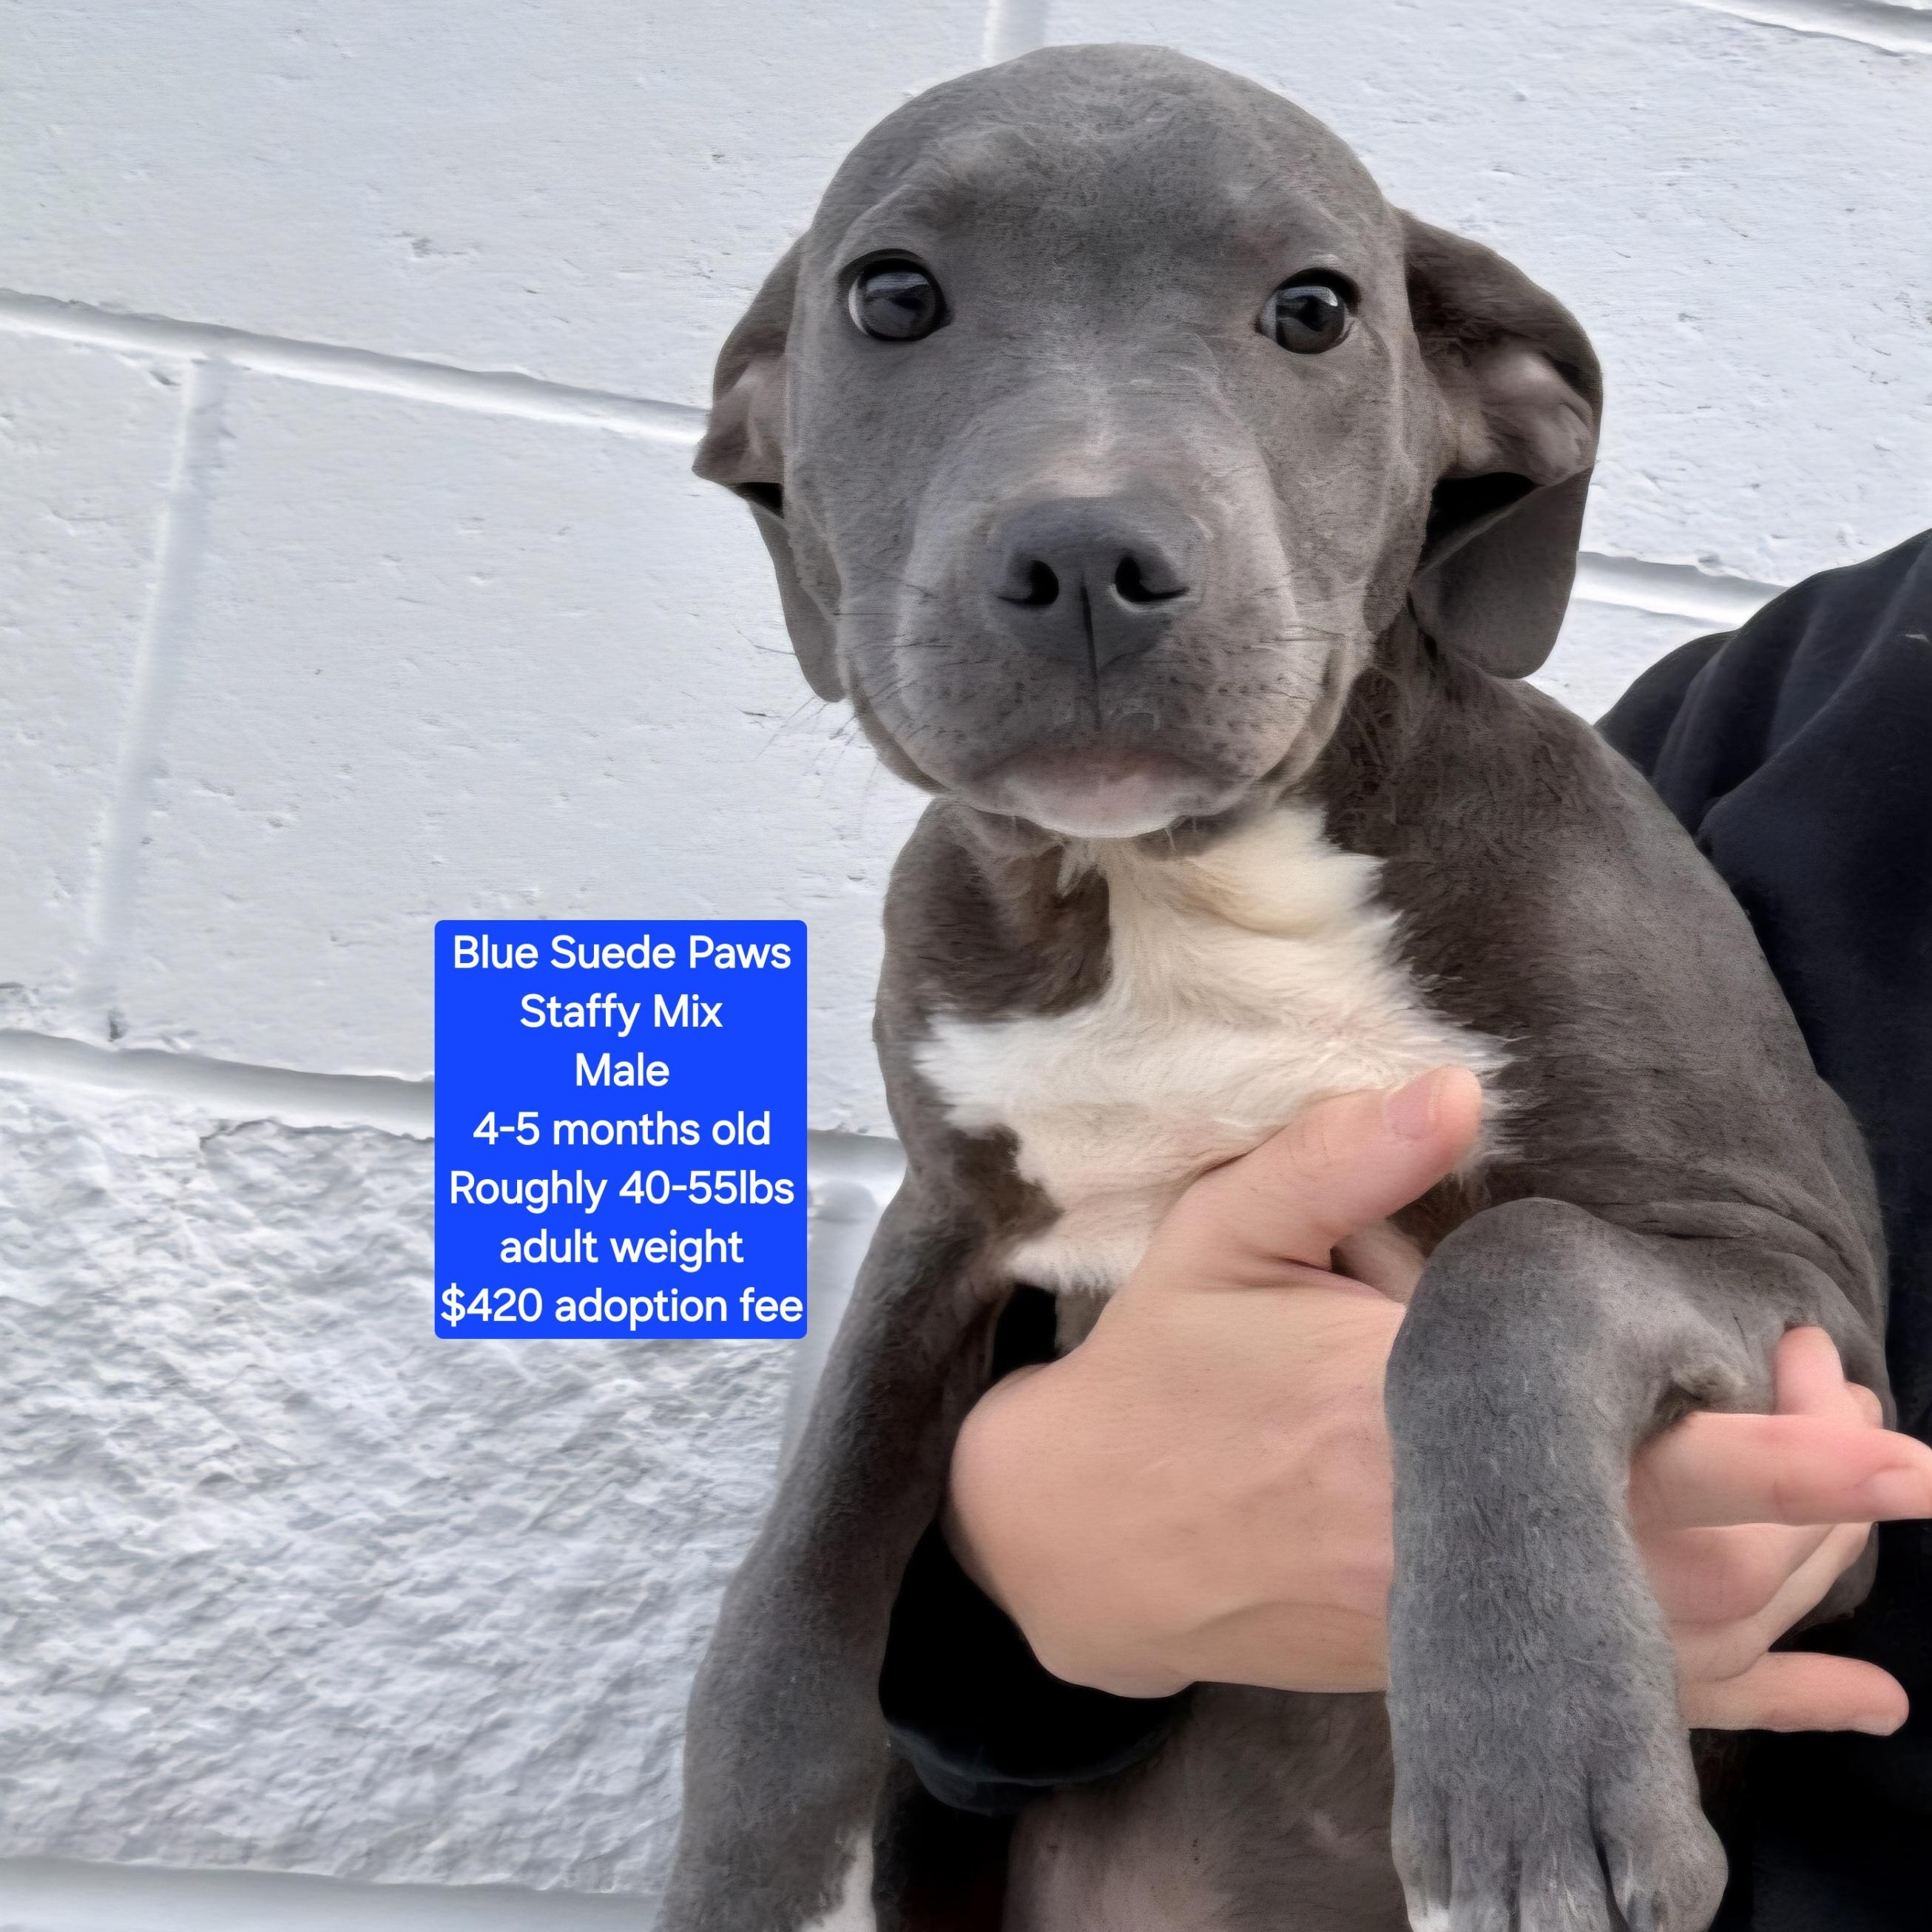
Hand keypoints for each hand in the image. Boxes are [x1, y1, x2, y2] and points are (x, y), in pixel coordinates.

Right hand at [943, 1068, 1931, 1728]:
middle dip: (1808, 1493)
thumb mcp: (1218, 1241)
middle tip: (1844, 1393)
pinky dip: (1762, 1700)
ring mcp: (1462, 1622)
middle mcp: (1455, 1540)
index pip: (1620, 1447)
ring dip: (1797, 1571)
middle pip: (1694, 1556)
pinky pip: (1634, 1704)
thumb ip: (1332, 1160)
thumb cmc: (1160, 1376)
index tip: (1884, 1438)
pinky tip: (1850, 1691)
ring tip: (1842, 1490)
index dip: (1770, 1454)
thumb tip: (1456, 1088)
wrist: (1086, 1541)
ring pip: (1685, 1637)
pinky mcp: (1454, 1665)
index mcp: (1406, 1419)